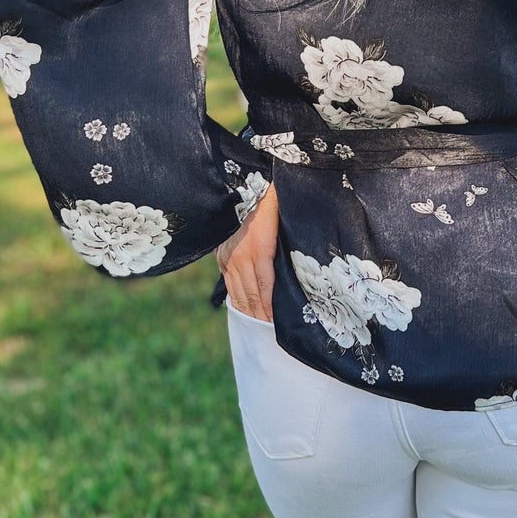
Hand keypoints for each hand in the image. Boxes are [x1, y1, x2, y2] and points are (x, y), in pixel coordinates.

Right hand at [216, 180, 279, 320]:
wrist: (246, 183)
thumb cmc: (272, 202)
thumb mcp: (283, 226)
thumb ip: (285, 250)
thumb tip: (295, 273)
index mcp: (259, 249)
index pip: (265, 288)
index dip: (270, 308)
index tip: (277, 324)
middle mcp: (240, 256)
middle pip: (251, 295)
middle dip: (260, 316)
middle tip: (269, 333)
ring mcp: (228, 256)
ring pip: (238, 291)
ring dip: (248, 311)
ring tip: (257, 326)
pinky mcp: (221, 254)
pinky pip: (229, 282)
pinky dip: (236, 297)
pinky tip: (243, 308)